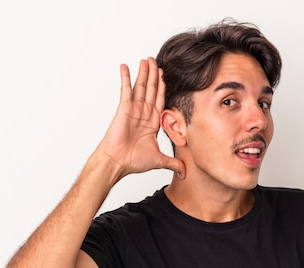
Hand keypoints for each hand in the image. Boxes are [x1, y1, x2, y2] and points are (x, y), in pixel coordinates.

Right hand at [94, 57, 184, 181]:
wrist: (119, 162)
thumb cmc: (133, 161)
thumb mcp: (159, 160)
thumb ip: (173, 163)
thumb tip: (184, 172)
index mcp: (152, 122)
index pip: (160, 100)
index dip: (163, 87)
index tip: (166, 76)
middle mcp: (143, 113)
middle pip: (151, 89)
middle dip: (154, 75)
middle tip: (155, 61)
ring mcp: (134, 109)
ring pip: (141, 86)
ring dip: (144, 73)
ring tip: (146, 59)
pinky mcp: (124, 108)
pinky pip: (126, 90)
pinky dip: (125, 77)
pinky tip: (125, 66)